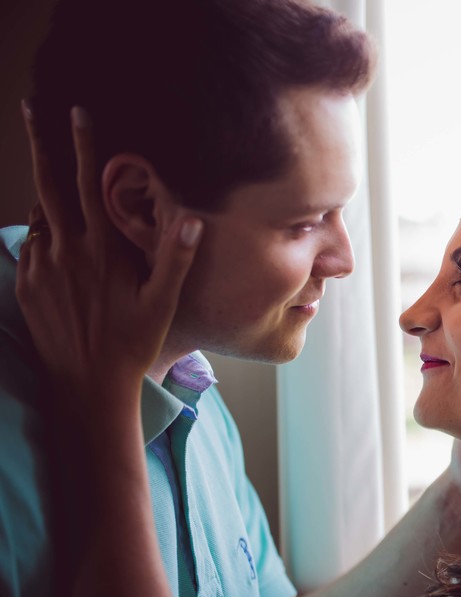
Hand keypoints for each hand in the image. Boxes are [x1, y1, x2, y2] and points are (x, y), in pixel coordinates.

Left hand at [14, 103, 201, 395]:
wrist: (88, 384)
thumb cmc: (133, 344)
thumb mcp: (162, 303)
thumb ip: (175, 258)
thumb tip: (190, 220)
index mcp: (100, 249)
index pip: (87, 184)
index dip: (83, 145)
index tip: (77, 111)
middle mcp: (66, 251)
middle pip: (47, 183)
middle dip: (40, 142)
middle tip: (30, 106)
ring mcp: (43, 268)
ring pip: (39, 215)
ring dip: (46, 194)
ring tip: (58, 185)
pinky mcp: (29, 285)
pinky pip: (33, 246)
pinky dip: (43, 231)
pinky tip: (56, 236)